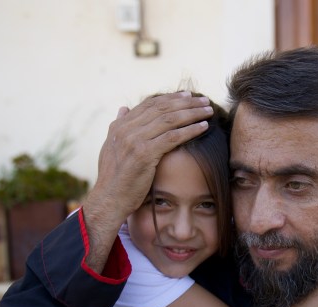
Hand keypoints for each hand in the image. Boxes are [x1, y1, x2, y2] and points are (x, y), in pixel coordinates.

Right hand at [87, 92, 213, 227]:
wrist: (109, 199)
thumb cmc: (114, 178)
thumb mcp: (111, 147)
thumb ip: (118, 126)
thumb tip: (124, 108)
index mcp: (120, 126)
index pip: (150, 104)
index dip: (171, 98)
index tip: (188, 96)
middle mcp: (126, 129)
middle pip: (162, 108)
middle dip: (186, 103)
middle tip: (203, 100)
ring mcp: (135, 141)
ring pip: (170, 120)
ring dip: (192, 113)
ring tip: (208, 111)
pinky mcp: (145, 154)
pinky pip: (173, 137)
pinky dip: (190, 130)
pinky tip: (204, 127)